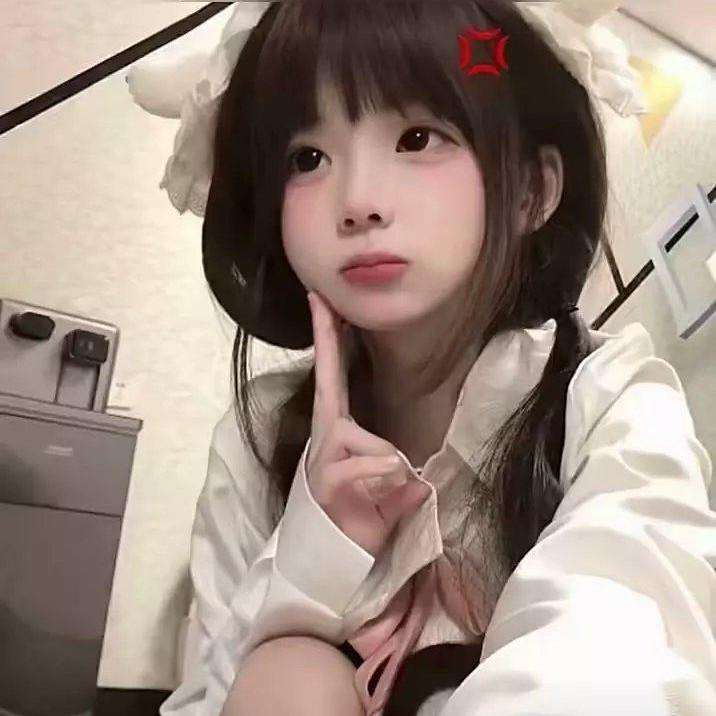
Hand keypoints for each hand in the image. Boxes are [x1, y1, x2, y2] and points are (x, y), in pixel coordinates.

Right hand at [305, 290, 430, 558]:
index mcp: (340, 431)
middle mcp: (327, 437)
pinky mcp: (327, 481)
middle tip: (320, 298)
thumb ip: (401, 478)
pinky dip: (385, 478)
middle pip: (328, 383)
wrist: (334, 560)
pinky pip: (369, 466)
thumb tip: (416, 482)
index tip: (322, 301)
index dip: (329, 340)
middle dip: (327, 340)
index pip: (335, 377)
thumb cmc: (362, 518)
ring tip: (384, 495)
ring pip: (366, 440)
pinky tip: (387, 494)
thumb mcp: (389, 492)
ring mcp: (323, 458)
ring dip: (387, 468)